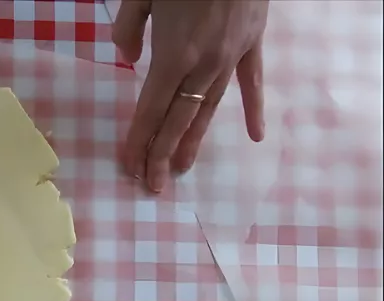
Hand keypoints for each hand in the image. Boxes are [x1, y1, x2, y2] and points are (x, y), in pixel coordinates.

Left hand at [113, 0, 268, 191]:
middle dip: (163, 154)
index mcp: (173, 54)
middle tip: (152, 185)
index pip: (151, 109)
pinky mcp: (254, 43)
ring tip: (182, 169)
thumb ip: (128, 29)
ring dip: (195, 140)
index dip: (140, 140)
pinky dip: (255, 108)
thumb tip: (127, 61)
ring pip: (210, 108)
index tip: (131, 166)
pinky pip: (253, 82)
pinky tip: (256, 135)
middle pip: (179, 119)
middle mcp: (204, 64)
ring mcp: (232, 56)